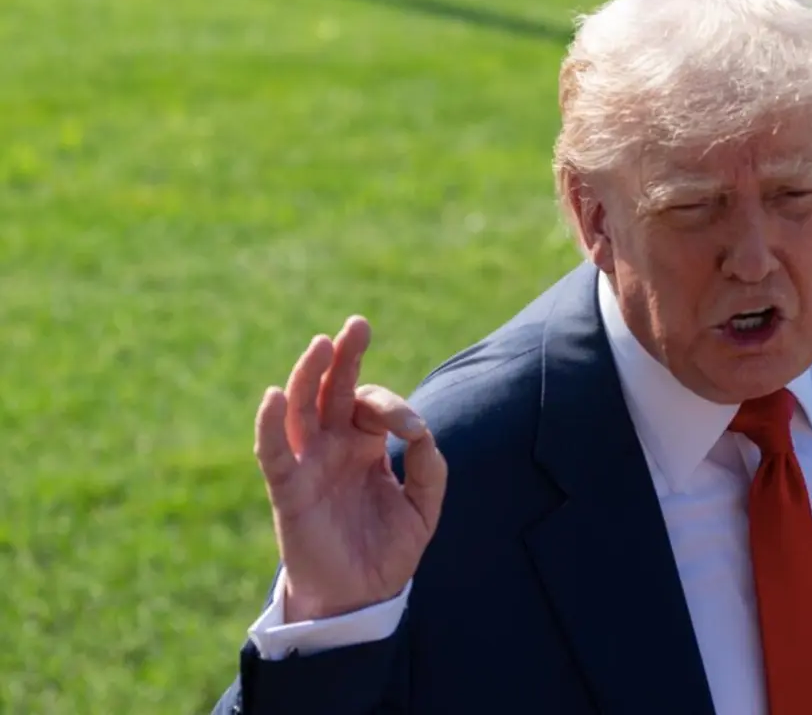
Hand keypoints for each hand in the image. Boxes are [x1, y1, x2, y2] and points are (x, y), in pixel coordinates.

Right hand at [253, 315, 446, 622]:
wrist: (361, 598)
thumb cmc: (388, 551)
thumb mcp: (422, 507)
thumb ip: (429, 468)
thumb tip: (419, 432)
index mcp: (365, 445)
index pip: (373, 405)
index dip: (395, 407)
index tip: (412, 430)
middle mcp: (334, 446)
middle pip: (333, 389)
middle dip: (345, 356)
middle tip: (358, 325)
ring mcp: (309, 463)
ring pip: (302, 408)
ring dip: (309, 374)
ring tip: (323, 343)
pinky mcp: (289, 489)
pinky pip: (273, 451)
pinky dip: (270, 423)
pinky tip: (275, 395)